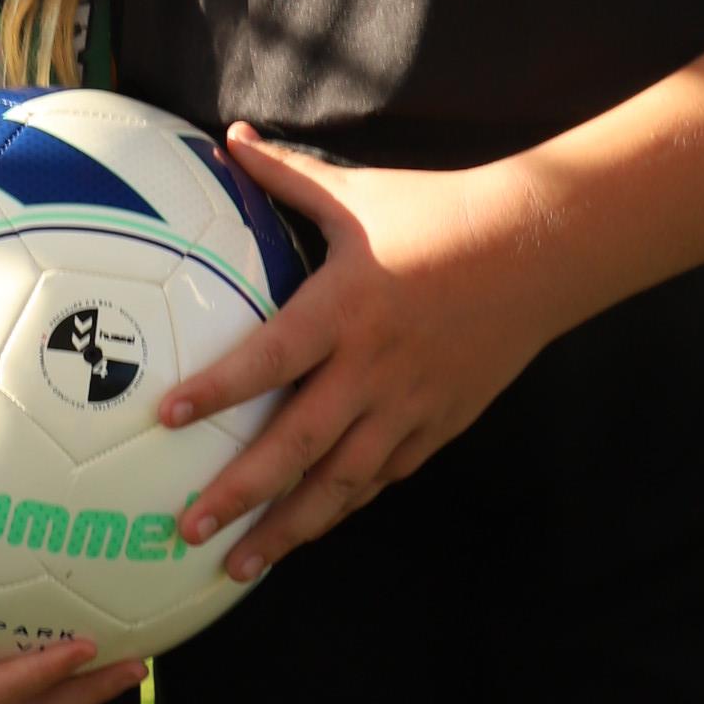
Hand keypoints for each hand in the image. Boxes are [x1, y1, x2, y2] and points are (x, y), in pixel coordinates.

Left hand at [160, 127, 549, 580]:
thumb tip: (229, 137)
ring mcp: (410, 404)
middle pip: (297, 445)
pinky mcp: (441, 422)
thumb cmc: (441, 213)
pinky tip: (312, 526)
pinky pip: (385, 475)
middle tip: (186, 529)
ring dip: (288, 527)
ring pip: (341, 482)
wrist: (539, 248)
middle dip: (239, 494)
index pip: (269, 358)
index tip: (165, 418)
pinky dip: (346, 503)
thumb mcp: (361, 192)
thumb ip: (288, 176)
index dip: (217, 390)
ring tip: (241, 565)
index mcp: (345, 309)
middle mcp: (373, 367)